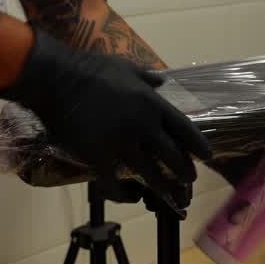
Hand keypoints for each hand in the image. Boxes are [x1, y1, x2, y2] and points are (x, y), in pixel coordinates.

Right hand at [0, 27, 211, 207]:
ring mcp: (121, 142)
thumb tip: (161, 80)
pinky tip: (131, 196)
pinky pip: (114, 182)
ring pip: (149, 173)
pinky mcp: (98, 156)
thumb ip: (147, 77)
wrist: (58, 79)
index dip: (197, 144)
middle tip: (189, 179)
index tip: (207, 155)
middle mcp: (142, 125)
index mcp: (152, 103)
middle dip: (183, 170)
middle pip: (171, 155)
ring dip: (162, 186)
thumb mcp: (127, 67)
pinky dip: (124, 193)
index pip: (184, 128)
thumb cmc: (92, 69)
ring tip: (171, 195)